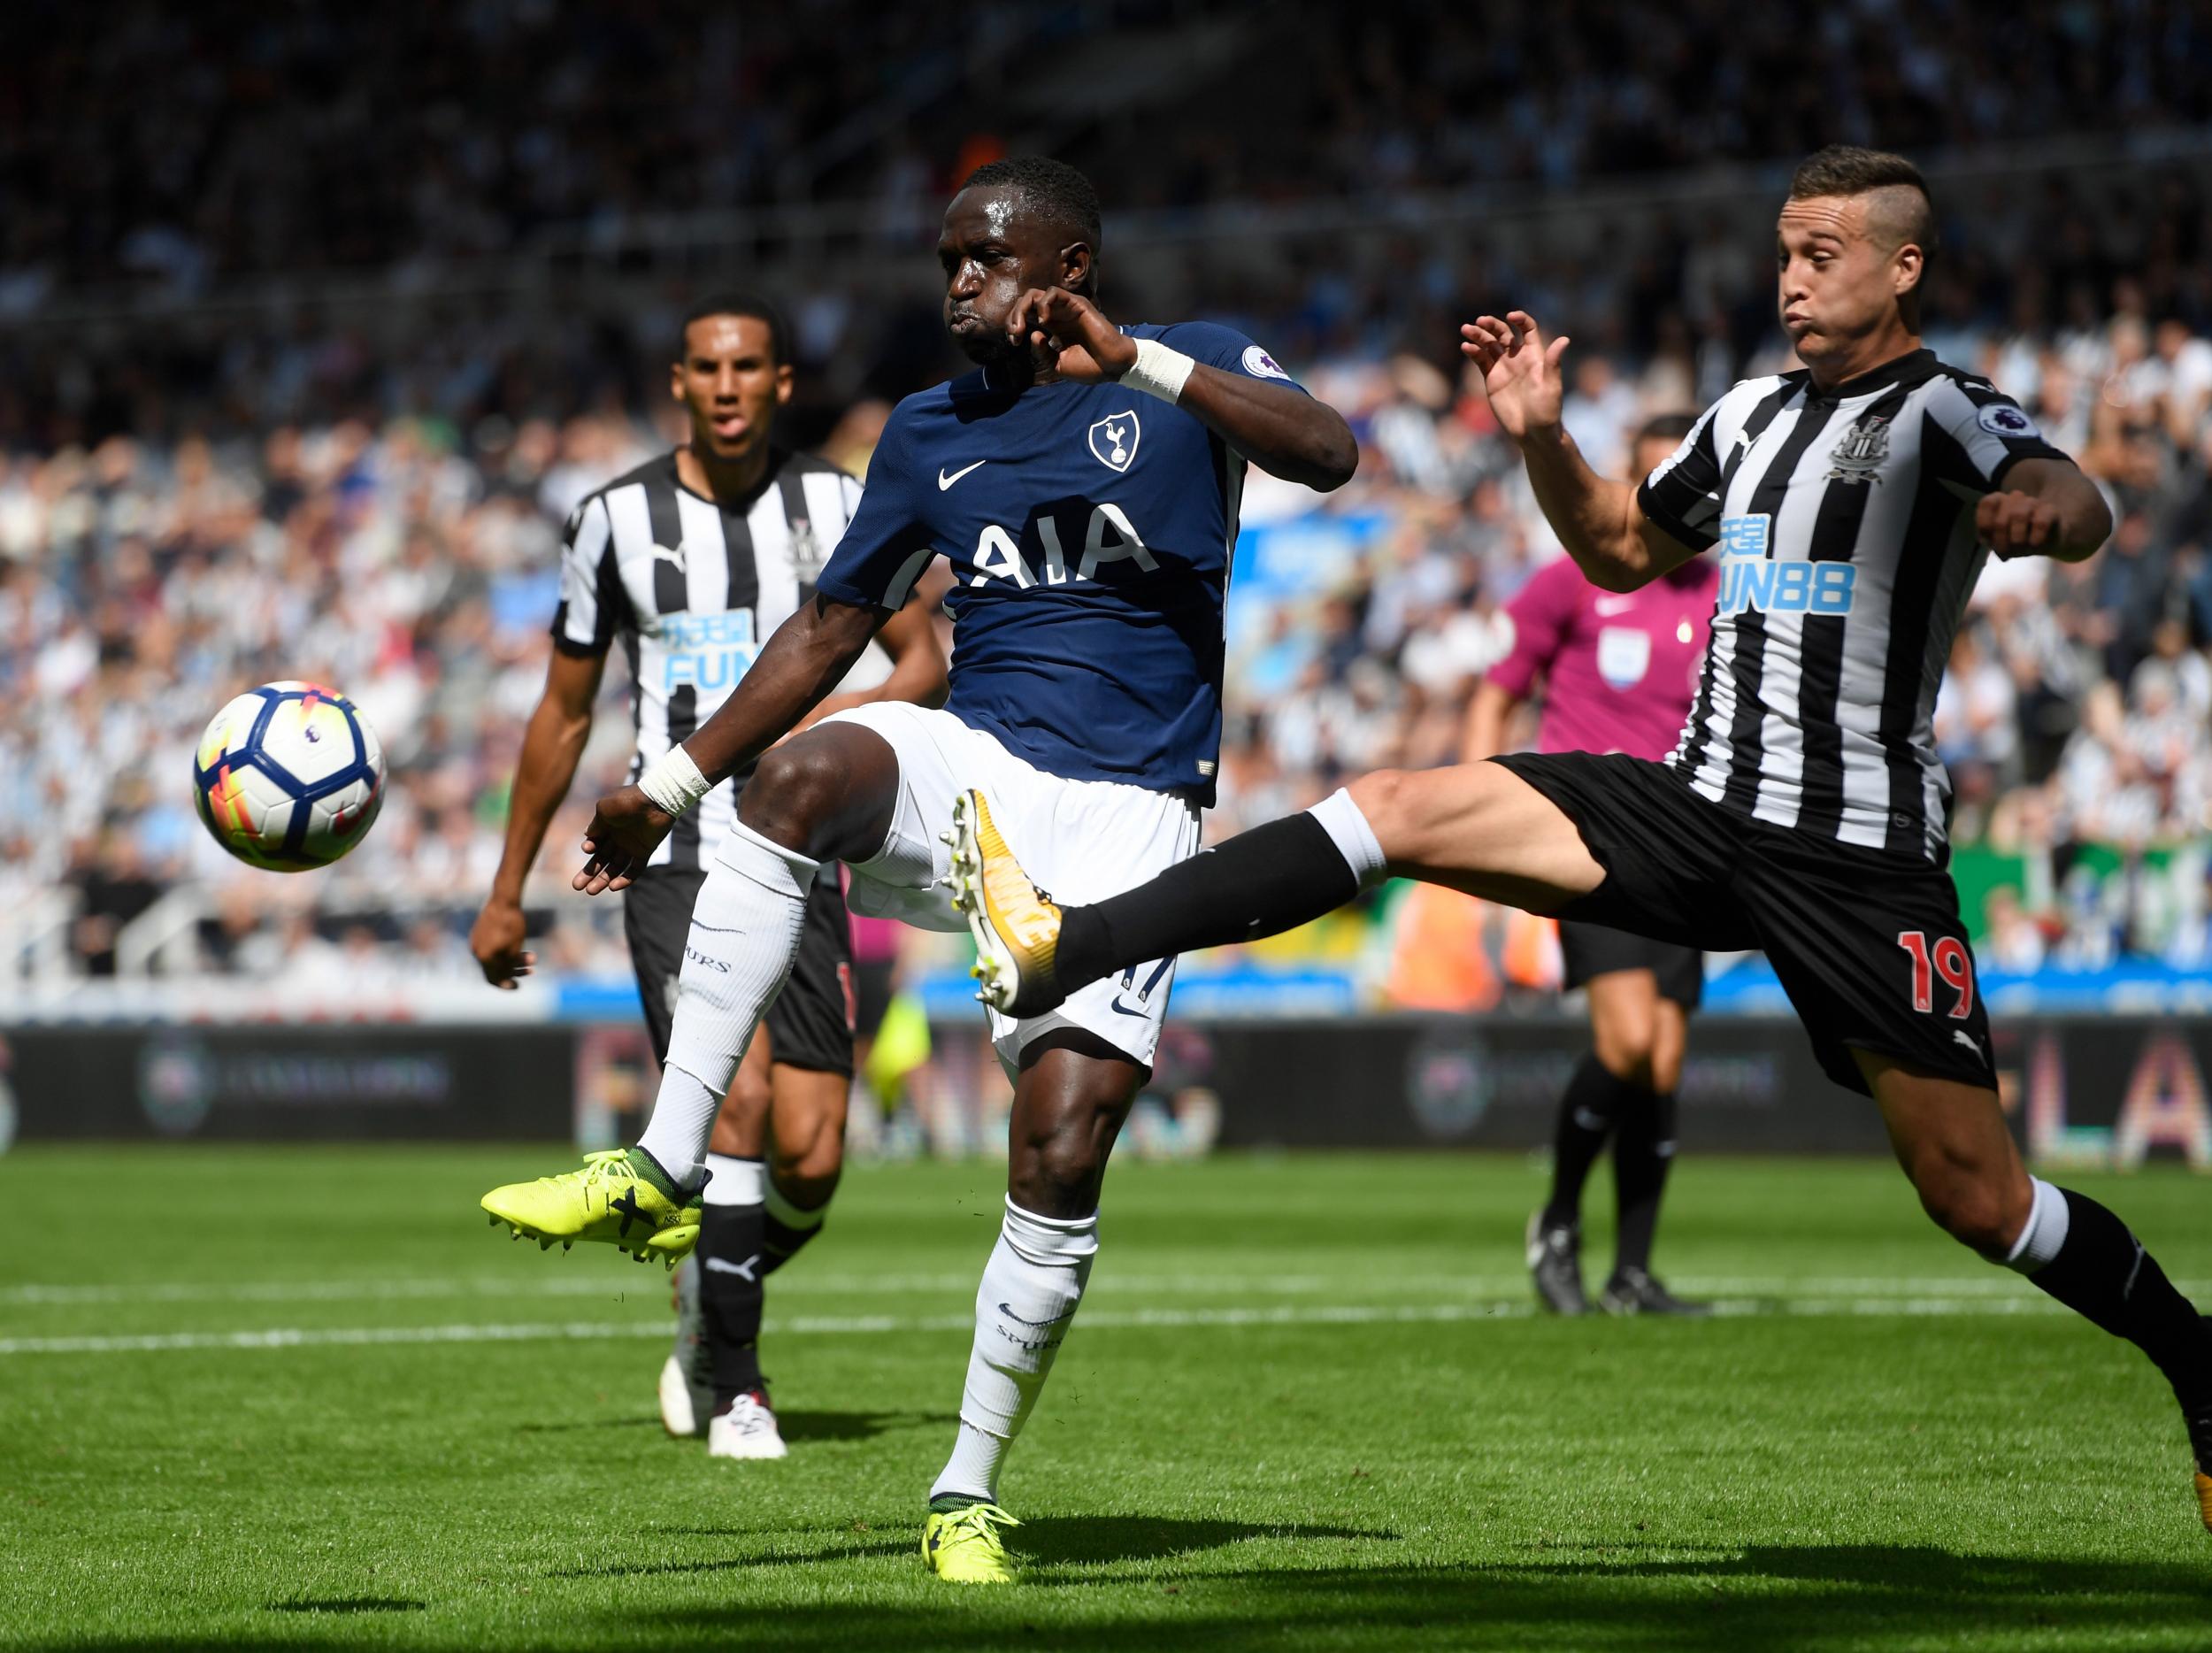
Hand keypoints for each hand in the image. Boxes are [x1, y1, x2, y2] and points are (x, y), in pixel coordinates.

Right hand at [470, 896, 532, 988]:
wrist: (504, 899)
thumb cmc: (512, 924)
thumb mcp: (515, 949)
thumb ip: (510, 965)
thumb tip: (506, 978)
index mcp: (484, 957)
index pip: (494, 979)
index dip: (507, 984)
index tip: (518, 986)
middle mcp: (476, 951)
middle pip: (495, 969)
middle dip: (514, 971)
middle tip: (530, 970)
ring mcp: (475, 941)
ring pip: (494, 957)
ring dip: (513, 960)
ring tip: (532, 957)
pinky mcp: (478, 933)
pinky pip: (491, 947)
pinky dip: (503, 951)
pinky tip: (518, 947)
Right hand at [574, 784, 673, 894]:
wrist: (655, 799)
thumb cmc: (627, 801)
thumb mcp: (604, 809)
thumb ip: (596, 825)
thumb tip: (587, 836)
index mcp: (607, 826)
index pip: (595, 844)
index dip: (590, 849)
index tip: (588, 849)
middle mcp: (618, 837)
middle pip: (602, 859)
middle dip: (589, 873)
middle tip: (577, 887)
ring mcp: (632, 845)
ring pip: (615, 867)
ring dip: (603, 880)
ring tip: (591, 891)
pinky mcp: (645, 851)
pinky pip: (635, 869)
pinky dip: (625, 879)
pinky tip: (614, 887)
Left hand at [1006, 288, 1136, 381]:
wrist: (1111, 367)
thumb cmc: (1088, 367)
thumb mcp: (1057, 364)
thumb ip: (1042, 351)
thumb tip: (1033, 334)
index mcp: (1051, 328)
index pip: (1025, 316)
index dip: (1013, 326)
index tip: (1014, 342)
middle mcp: (1056, 315)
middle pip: (1026, 303)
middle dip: (1014, 316)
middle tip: (1014, 334)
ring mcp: (1065, 308)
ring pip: (1036, 294)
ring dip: (1022, 308)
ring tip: (1022, 327)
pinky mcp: (1076, 304)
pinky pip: (1053, 292)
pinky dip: (1043, 303)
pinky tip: (1043, 321)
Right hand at [1459, 311, 1568, 442]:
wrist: (1532, 434)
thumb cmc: (1547, 411)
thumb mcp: (1551, 386)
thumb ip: (1553, 363)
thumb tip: (1565, 339)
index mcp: (1534, 355)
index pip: (1527, 329)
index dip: (1520, 320)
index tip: (1510, 317)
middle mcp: (1517, 357)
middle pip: (1503, 333)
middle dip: (1491, 325)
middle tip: (1479, 321)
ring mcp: (1503, 367)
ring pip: (1489, 345)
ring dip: (1478, 335)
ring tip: (1466, 329)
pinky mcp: (1491, 379)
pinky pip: (1480, 360)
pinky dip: (1473, 352)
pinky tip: (1465, 347)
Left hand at [1976, 489, 2060, 557]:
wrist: (2045, 540)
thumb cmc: (2017, 538)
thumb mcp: (1998, 541)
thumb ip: (1989, 538)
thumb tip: (1989, 540)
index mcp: (1998, 502)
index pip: (1986, 503)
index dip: (1985, 525)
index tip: (1989, 540)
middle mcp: (2015, 498)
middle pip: (2000, 519)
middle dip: (2001, 542)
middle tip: (2007, 552)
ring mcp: (2033, 502)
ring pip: (2018, 516)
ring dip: (2017, 540)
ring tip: (2021, 551)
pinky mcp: (2050, 510)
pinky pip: (2040, 522)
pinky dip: (2035, 538)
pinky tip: (2035, 545)